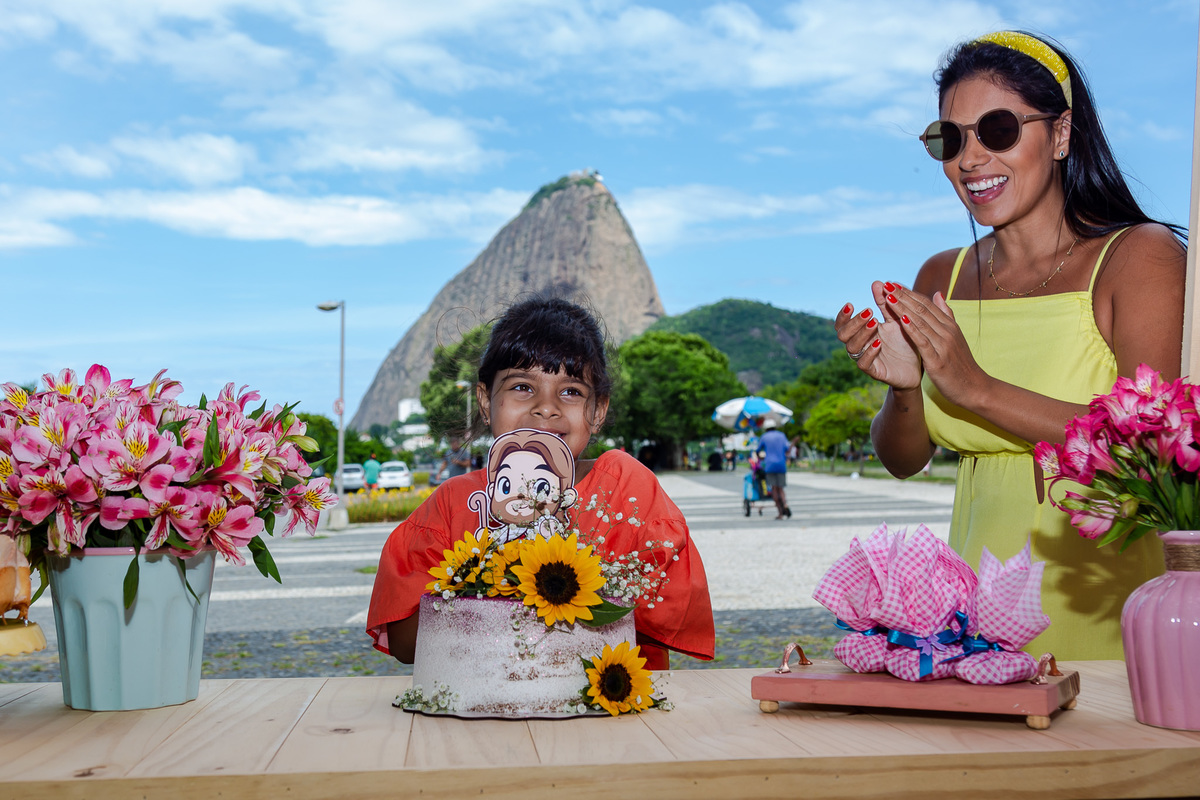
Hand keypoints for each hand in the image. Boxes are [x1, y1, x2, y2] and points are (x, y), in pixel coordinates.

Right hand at [835, 282, 922, 389]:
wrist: (921, 364)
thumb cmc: (907, 340)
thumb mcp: (897, 319)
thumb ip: (886, 304)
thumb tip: (878, 282)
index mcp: (862, 332)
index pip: (842, 324)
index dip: (843, 315)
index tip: (851, 304)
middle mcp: (860, 345)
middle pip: (843, 335)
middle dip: (853, 323)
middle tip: (869, 313)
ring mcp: (866, 358)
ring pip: (851, 348)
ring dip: (862, 334)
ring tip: (875, 324)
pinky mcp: (874, 371)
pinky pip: (863, 363)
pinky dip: (869, 352)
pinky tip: (878, 343)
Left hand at [883, 285, 985, 406]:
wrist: (975, 389)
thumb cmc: (962, 365)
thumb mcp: (955, 337)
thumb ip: (946, 316)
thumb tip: (938, 294)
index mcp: (949, 326)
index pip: (926, 304)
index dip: (909, 293)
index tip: (893, 284)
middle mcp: (947, 331)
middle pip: (922, 309)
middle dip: (903, 296)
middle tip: (886, 284)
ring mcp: (943, 345)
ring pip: (921, 322)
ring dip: (903, 308)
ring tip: (888, 296)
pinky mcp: (938, 360)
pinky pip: (923, 341)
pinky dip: (913, 329)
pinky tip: (901, 320)